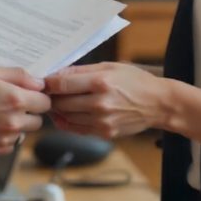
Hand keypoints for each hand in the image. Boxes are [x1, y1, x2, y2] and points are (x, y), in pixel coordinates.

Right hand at [0, 65, 51, 156]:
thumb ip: (19, 75)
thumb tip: (39, 83)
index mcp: (16, 100)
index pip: (45, 102)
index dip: (38, 96)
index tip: (28, 94)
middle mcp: (13, 122)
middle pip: (37, 121)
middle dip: (29, 112)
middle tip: (11, 103)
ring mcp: (3, 138)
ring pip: (23, 133)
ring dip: (16, 125)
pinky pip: (9, 145)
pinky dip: (4, 137)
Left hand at [44, 62, 171, 138]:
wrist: (158, 104)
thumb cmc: (136, 81)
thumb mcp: (110, 67)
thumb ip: (82, 71)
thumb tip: (57, 73)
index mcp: (100, 82)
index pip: (62, 84)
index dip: (47, 83)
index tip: (42, 81)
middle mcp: (99, 103)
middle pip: (61, 102)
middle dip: (50, 97)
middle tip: (44, 92)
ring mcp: (102, 120)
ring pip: (66, 117)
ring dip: (57, 110)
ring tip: (54, 102)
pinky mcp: (105, 133)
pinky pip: (77, 129)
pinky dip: (66, 122)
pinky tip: (64, 115)